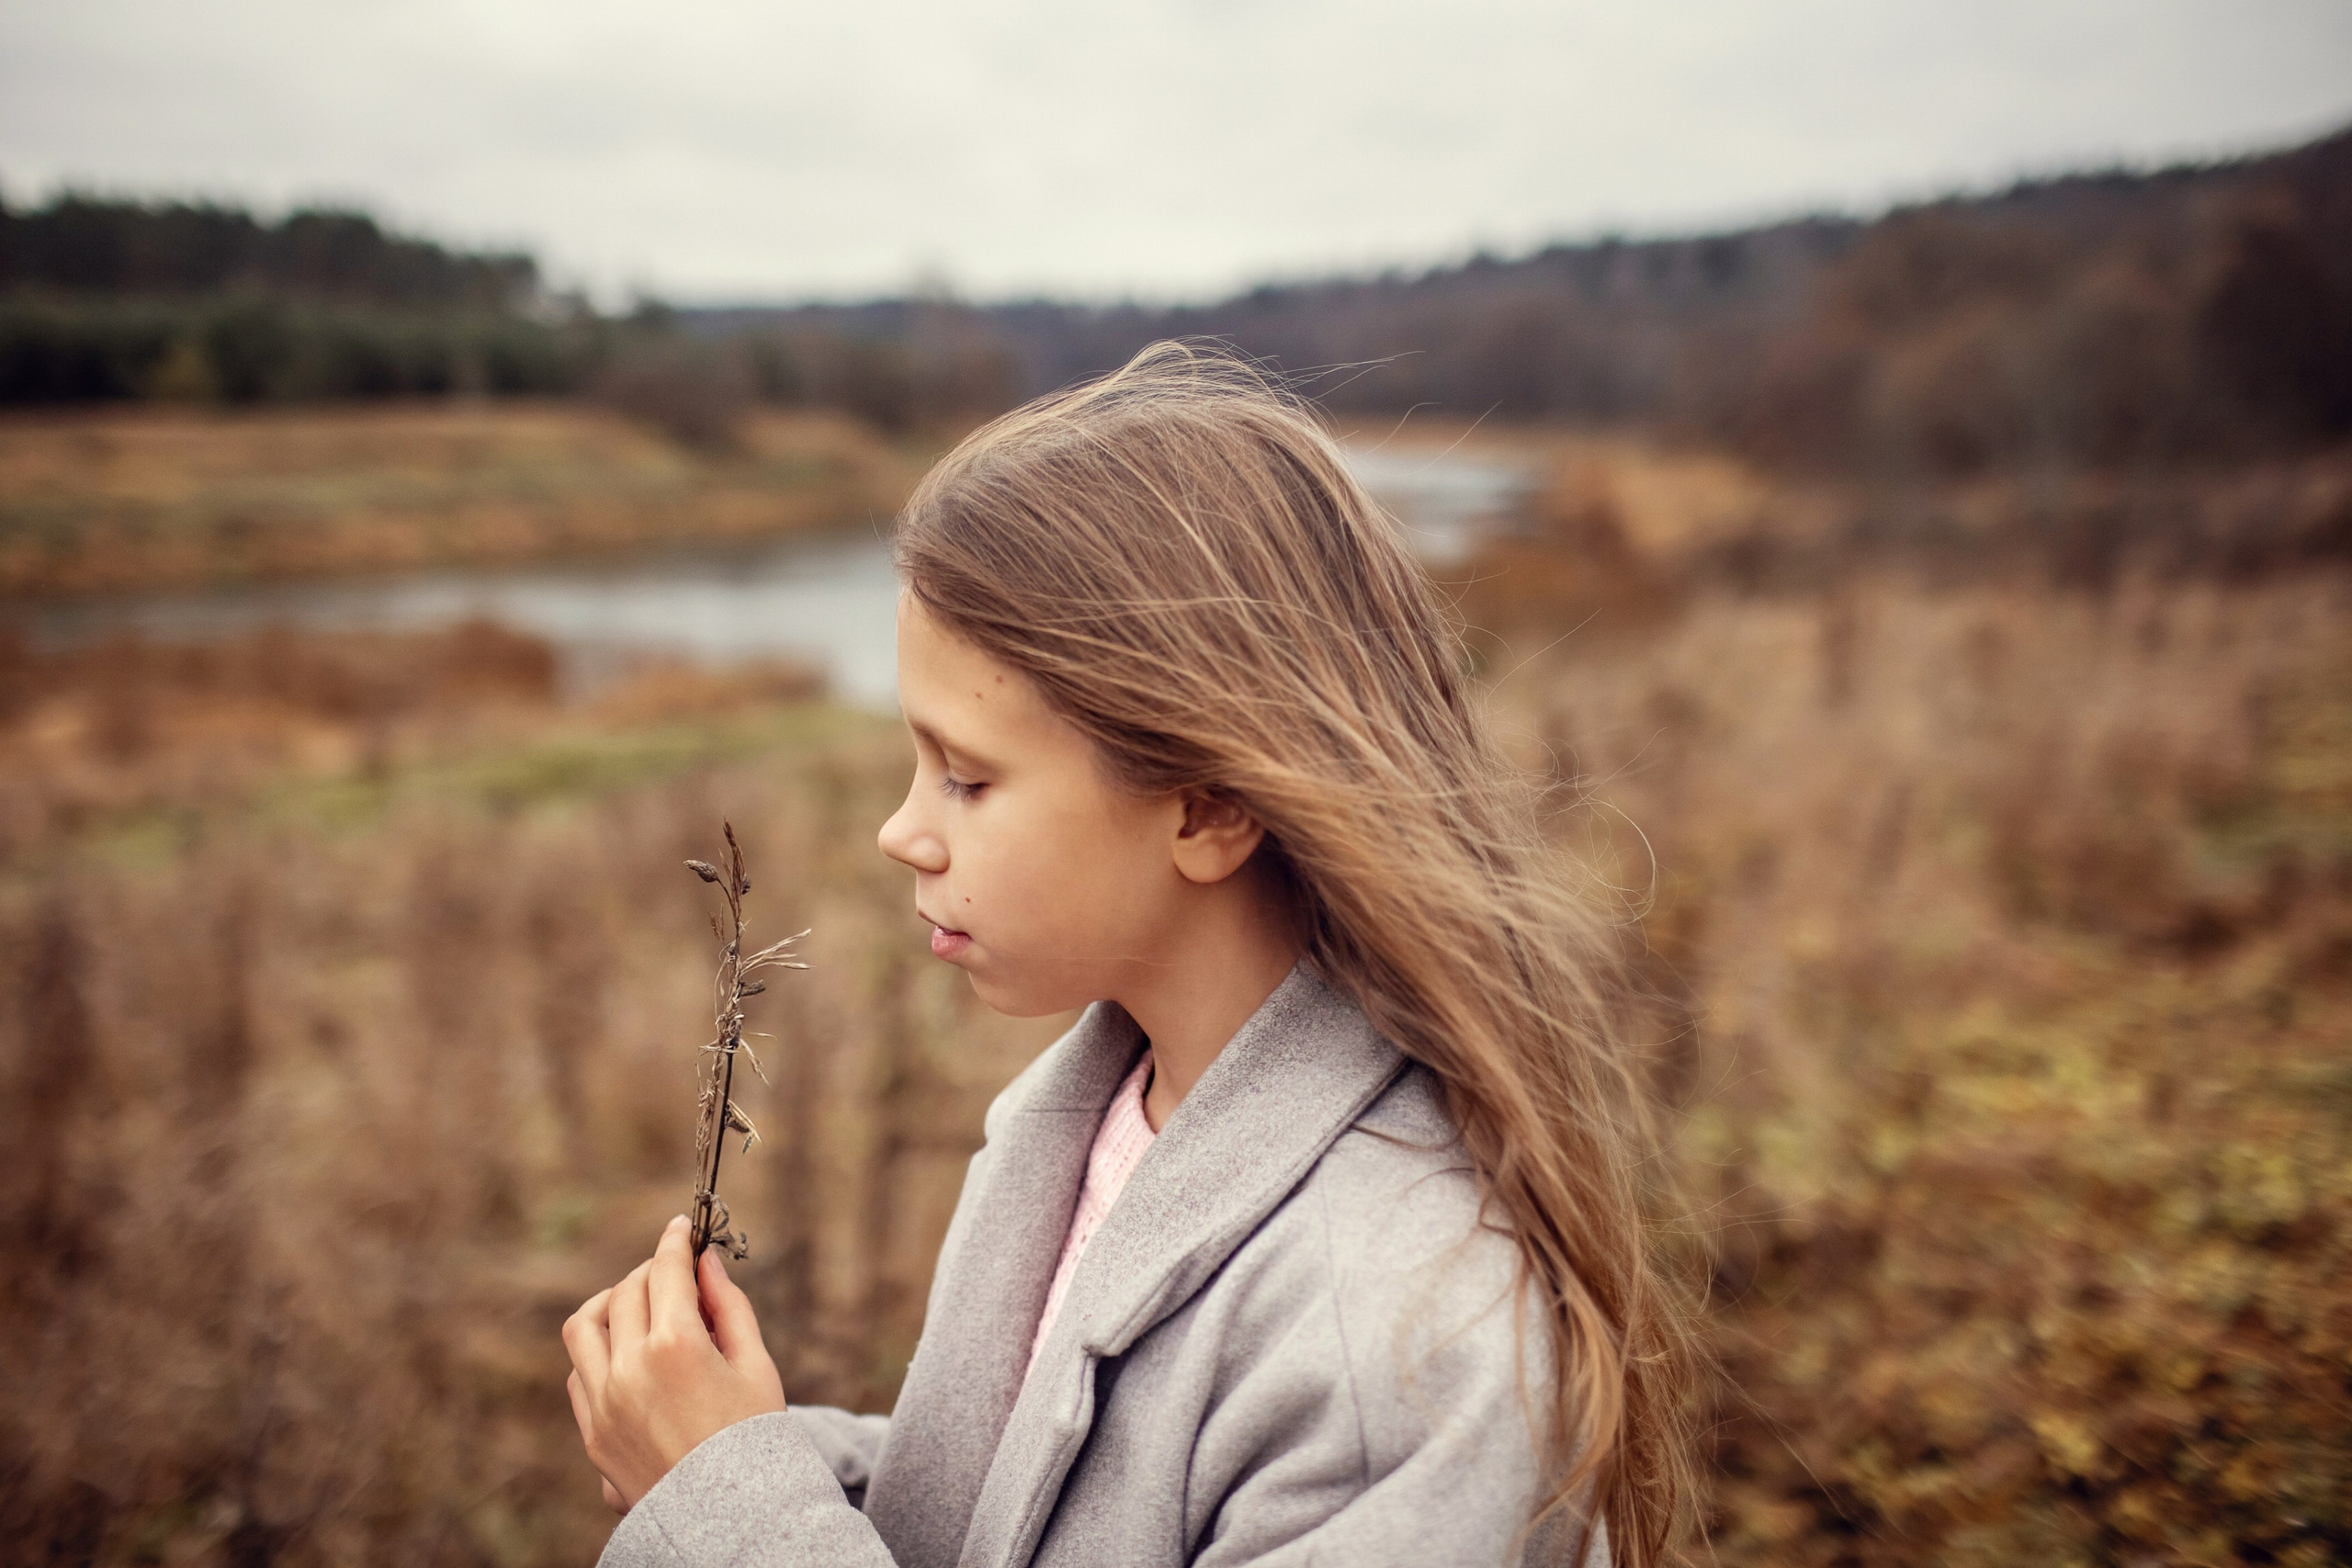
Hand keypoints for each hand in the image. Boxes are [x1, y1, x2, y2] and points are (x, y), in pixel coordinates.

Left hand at [563, 1215, 787, 1510]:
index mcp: (676, 1346)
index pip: (666, 1270)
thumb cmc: (756, 1440)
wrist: (732, 1520)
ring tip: (639, 1305)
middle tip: (676, 1272)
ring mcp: (603, 1402)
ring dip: (610, 1302)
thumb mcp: (756, 1365)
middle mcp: (629, 1369)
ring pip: (585, 1325)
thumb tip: (707, 1263)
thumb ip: (729, 1307)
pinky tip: (630, 1354)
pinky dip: (600, 1349)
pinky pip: (579, 1372)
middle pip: (627, 1290)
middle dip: (652, 1270)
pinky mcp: (592, 1432)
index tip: (683, 1226)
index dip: (676, 1240)